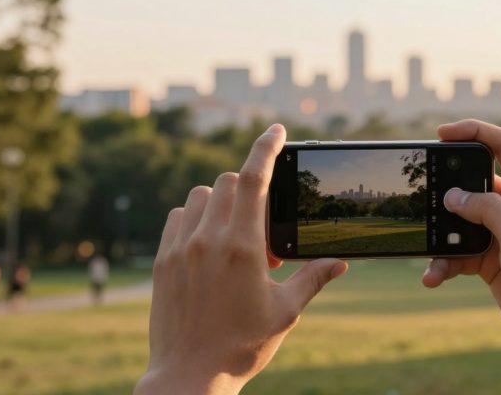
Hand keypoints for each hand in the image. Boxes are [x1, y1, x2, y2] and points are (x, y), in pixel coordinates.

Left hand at [135, 124, 348, 394]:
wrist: (188, 376)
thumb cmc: (241, 346)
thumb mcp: (285, 312)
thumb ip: (313, 278)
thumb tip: (339, 262)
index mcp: (243, 247)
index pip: (254, 177)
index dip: (266, 146)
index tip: (277, 130)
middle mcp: (207, 239)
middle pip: (227, 182)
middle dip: (249, 191)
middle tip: (263, 232)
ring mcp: (180, 248)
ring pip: (199, 196)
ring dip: (220, 203)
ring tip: (234, 240)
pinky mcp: (161, 261)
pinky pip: (178, 218)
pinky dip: (195, 219)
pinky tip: (207, 247)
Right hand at [422, 120, 500, 393]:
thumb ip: (488, 211)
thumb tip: (453, 196)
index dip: (475, 132)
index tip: (443, 133)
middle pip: (474, 182)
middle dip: (447, 188)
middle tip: (423, 193)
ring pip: (460, 221)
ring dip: (441, 235)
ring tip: (428, 250)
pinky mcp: (490, 260)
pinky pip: (458, 252)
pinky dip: (443, 262)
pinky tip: (433, 276)